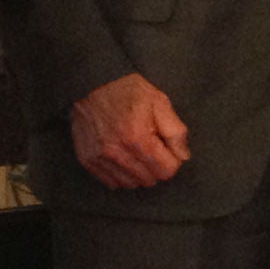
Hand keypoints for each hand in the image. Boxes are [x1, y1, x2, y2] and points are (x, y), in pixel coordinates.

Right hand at [69, 72, 189, 189]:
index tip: (169, 149)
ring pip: (130, 184)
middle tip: (154, 148)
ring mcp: (99, 158)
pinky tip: (124, 158)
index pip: (165, 171)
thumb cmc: (129, 92)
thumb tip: (183, 156)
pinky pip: (111, 182)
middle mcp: (116, 152)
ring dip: (139, 173)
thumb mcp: (160, 102)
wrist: (92, 84)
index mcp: (137, 137)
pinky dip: (121, 175)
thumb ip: (175, 131)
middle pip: (149, 180)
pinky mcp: (86, 160)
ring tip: (138, 152)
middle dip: (157, 167)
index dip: (173, 161)